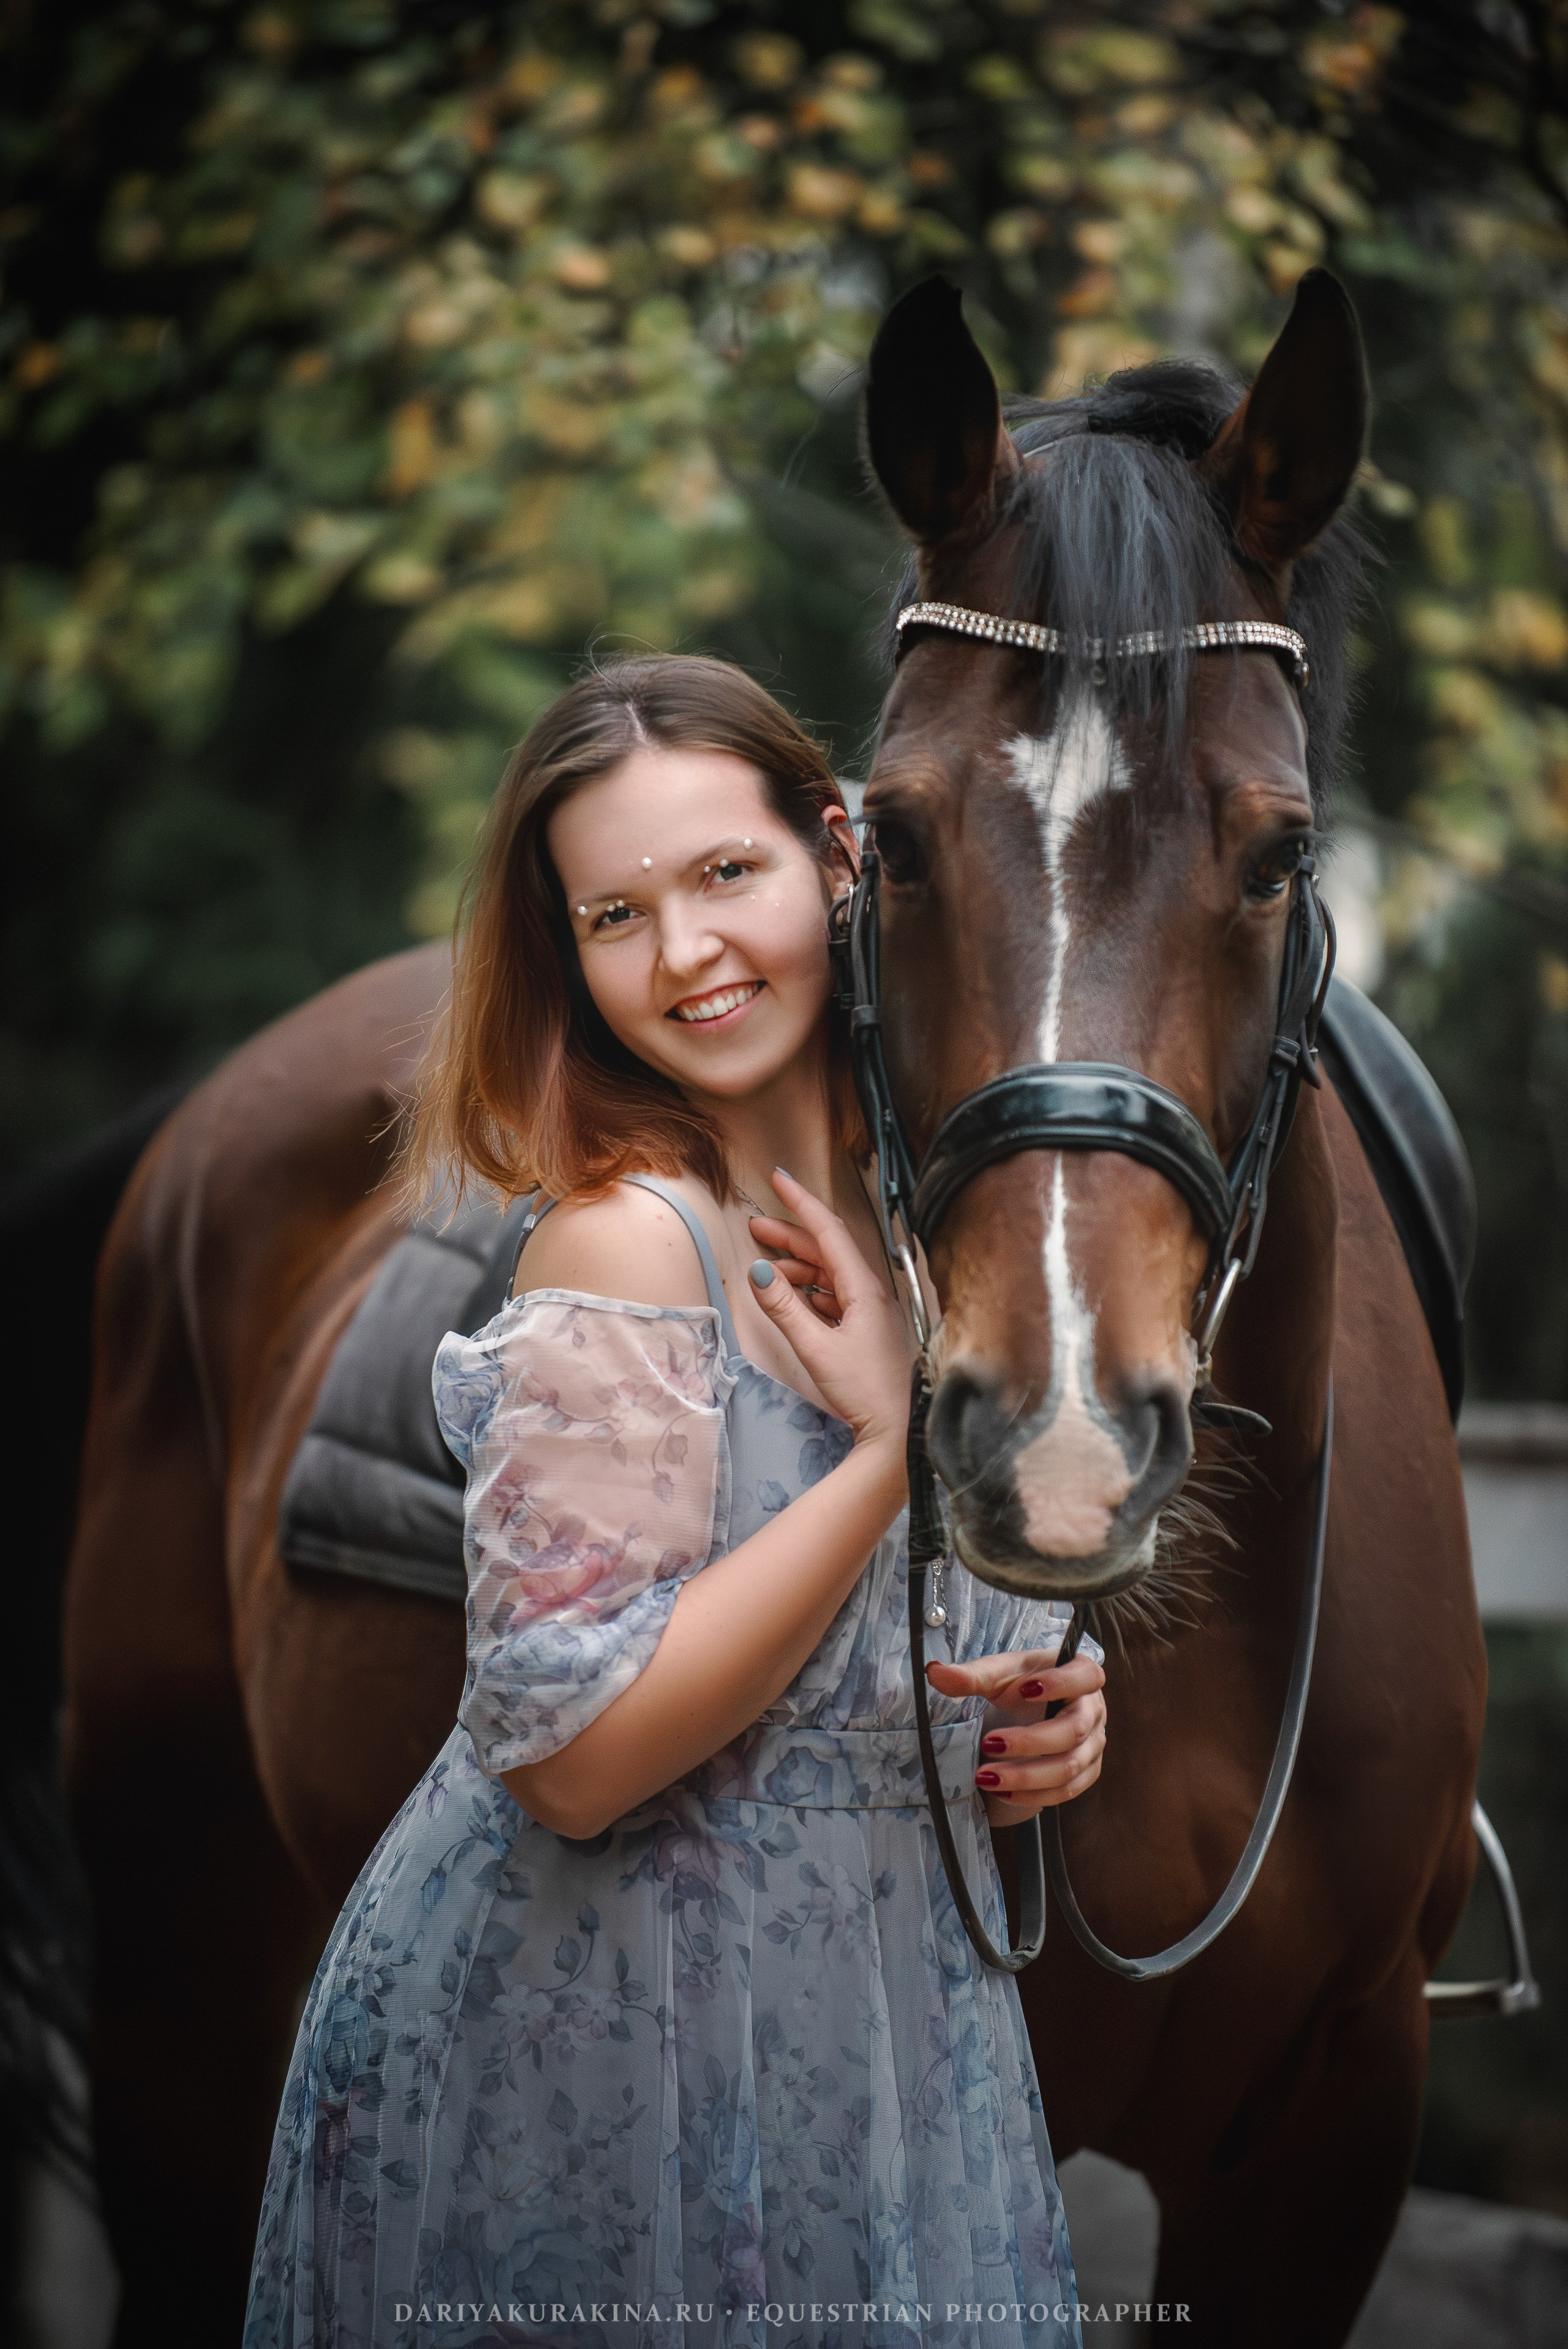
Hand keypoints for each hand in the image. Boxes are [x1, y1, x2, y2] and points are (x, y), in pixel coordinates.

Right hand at [746, 1168, 914, 1452]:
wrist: (899, 1430)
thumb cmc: (866, 1390)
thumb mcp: (815, 1347)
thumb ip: (784, 1308)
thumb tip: (758, 1271)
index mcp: (863, 1287)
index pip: (828, 1230)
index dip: (801, 1201)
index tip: (778, 1178)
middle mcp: (870, 1291)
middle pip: (826, 1249)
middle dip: (790, 1235)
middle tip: (756, 1227)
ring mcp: (869, 1310)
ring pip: (829, 1273)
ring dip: (797, 1266)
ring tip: (768, 1270)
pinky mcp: (865, 1329)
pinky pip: (834, 1296)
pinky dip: (809, 1291)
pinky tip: (793, 1298)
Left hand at [924, 1643, 1106, 1826]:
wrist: (1029, 1712)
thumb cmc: (1019, 1686)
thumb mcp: (998, 1675)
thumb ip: (971, 1675)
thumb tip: (935, 1673)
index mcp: (1081, 1675)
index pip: (1086, 1675)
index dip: (1060, 1683)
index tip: (1024, 1689)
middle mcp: (1093, 1711)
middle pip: (1073, 1730)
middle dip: (1030, 1742)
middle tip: (989, 1743)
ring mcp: (1092, 1746)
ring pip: (1068, 1768)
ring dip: (1026, 1777)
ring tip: (985, 1778)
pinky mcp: (1084, 1773)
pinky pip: (1065, 1792)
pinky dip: (1033, 1795)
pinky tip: (1001, 1793)